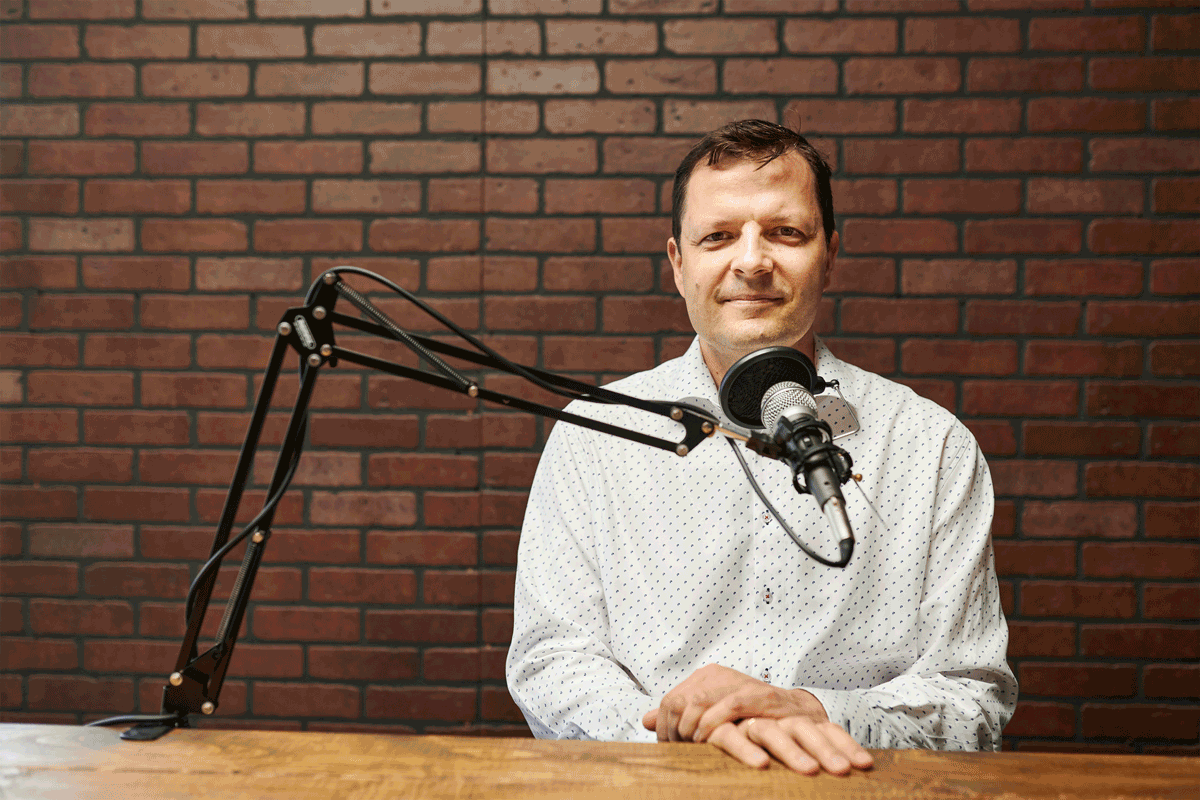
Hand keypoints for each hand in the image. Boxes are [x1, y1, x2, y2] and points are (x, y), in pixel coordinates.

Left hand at [641, 664, 824, 742]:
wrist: (797, 714)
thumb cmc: (752, 717)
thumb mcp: (712, 713)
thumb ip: (682, 714)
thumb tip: (647, 720)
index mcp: (705, 677)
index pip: (670, 700)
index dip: (665, 727)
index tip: (671, 748)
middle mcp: (718, 675)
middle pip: (678, 701)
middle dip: (674, 730)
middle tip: (679, 750)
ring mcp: (738, 682)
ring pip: (697, 702)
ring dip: (689, 729)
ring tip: (693, 747)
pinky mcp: (759, 694)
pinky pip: (727, 706)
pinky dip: (713, 724)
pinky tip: (709, 740)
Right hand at [709, 716, 873, 774]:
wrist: (708, 696)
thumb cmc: (754, 728)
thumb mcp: (785, 735)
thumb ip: (809, 747)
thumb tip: (847, 769)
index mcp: (796, 718)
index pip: (826, 729)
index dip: (846, 744)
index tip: (864, 764)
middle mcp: (775, 717)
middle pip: (804, 728)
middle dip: (825, 749)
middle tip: (842, 770)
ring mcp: (748, 721)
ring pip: (772, 731)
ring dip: (792, 751)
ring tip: (810, 771)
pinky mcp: (719, 728)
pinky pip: (731, 737)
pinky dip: (746, 750)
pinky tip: (761, 765)